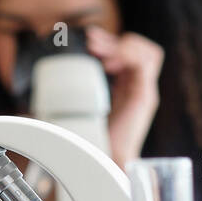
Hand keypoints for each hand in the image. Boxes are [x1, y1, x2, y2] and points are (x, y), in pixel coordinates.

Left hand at [84, 26, 164, 167]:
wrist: (107, 160)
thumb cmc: (96, 138)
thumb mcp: (85, 110)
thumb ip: (80, 96)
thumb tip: (52, 89)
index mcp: (130, 88)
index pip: (133, 54)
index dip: (113, 44)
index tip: (90, 43)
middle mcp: (141, 88)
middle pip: (143, 50)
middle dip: (116, 40)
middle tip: (91, 40)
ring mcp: (144, 92)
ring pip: (149, 53)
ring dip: (122, 45)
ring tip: (99, 49)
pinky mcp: (144, 97)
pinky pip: (144, 65)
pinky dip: (127, 56)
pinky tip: (107, 63)